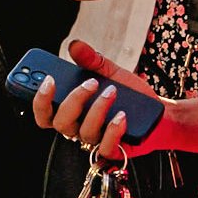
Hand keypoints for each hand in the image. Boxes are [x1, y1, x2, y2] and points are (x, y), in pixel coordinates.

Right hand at [31, 39, 165, 160]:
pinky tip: (122, 115)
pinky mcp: (113, 151)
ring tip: (113, 92)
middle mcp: (79, 127)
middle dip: (74, 100)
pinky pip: (106, 147)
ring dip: (98, 110)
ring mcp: (95, 140)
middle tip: (91, 82)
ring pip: (84, 132)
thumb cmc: (129, 94)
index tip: (49, 80)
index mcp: (72, 110)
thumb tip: (75, 46)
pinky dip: (113, 130)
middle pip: (61, 123)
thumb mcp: (110, 72)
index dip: (41, 100)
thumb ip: (91, 61)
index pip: (45, 113)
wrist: (156, 112)